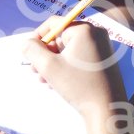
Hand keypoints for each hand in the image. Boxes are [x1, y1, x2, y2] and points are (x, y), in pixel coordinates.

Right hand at [21, 17, 126, 133]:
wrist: (107, 110)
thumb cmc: (78, 86)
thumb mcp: (48, 66)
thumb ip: (33, 50)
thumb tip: (27, 42)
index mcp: (84, 29)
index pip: (53, 24)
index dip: (38, 37)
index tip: (30, 54)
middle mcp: (96, 33)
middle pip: (61, 37)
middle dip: (45, 54)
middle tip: (34, 70)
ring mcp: (102, 47)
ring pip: (69, 49)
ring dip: (53, 63)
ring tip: (43, 79)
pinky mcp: (104, 60)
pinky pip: (79, 57)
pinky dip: (66, 66)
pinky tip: (56, 82)